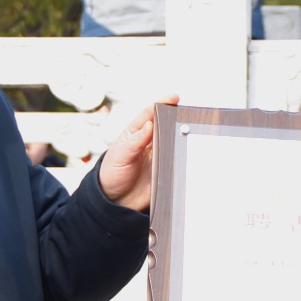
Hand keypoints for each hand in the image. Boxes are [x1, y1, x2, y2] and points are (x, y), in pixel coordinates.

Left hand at [98, 95, 178, 210]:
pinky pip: (177, 163)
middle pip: (166, 126)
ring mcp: (159, 157)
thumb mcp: (120, 155)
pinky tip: (187, 155)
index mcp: (135, 134)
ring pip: (174, 142)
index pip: (150, 114)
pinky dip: (184, 158)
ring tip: (188, 134)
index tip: (173, 98)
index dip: (162, 104)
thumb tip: (149, 125)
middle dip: (176, 118)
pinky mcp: (165, 171)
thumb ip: (135, 141)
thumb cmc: (112, 174)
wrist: (115, 202)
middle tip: (184, 116)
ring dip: (181, 138)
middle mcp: (149, 143)